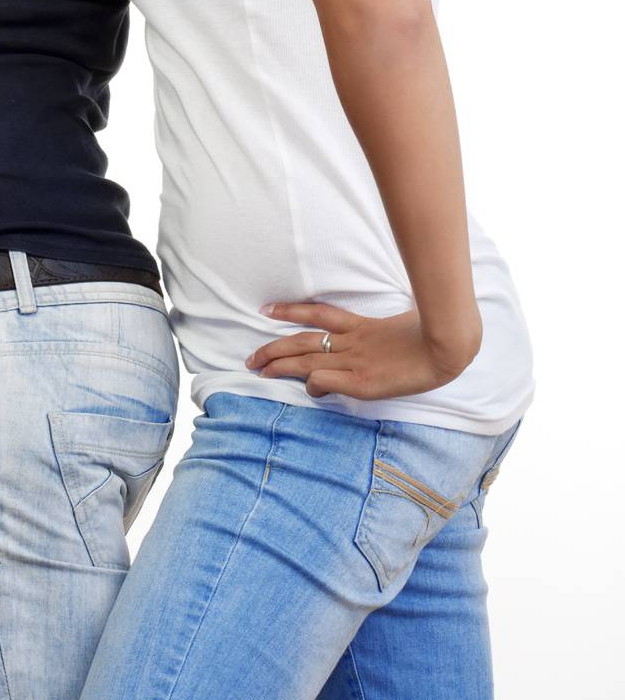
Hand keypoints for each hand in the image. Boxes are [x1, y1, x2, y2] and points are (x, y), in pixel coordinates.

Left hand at [244, 301, 481, 400]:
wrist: (448, 346)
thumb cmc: (438, 334)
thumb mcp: (409, 323)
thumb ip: (388, 328)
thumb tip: (381, 330)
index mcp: (363, 326)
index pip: (318, 314)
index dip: (291, 311)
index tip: (267, 310)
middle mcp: (353, 342)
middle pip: (302, 339)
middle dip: (274, 348)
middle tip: (250, 357)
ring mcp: (356, 361)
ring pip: (307, 358)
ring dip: (280, 364)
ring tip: (258, 369)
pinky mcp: (362, 381)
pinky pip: (327, 379)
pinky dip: (314, 383)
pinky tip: (307, 389)